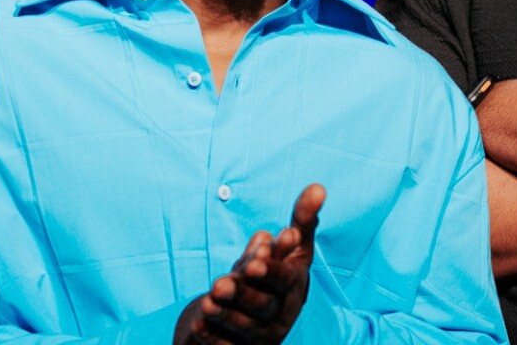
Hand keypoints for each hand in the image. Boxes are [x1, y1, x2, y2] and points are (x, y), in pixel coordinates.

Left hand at [175, 184, 324, 342]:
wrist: (258, 316)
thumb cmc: (274, 274)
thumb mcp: (292, 249)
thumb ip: (302, 221)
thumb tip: (318, 187)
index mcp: (291, 286)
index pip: (285, 280)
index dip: (272, 271)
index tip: (255, 260)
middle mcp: (278, 312)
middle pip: (263, 305)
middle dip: (243, 294)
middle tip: (221, 284)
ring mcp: (260, 333)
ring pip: (245, 327)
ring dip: (226, 315)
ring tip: (207, 302)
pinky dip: (213, 338)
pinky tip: (198, 325)